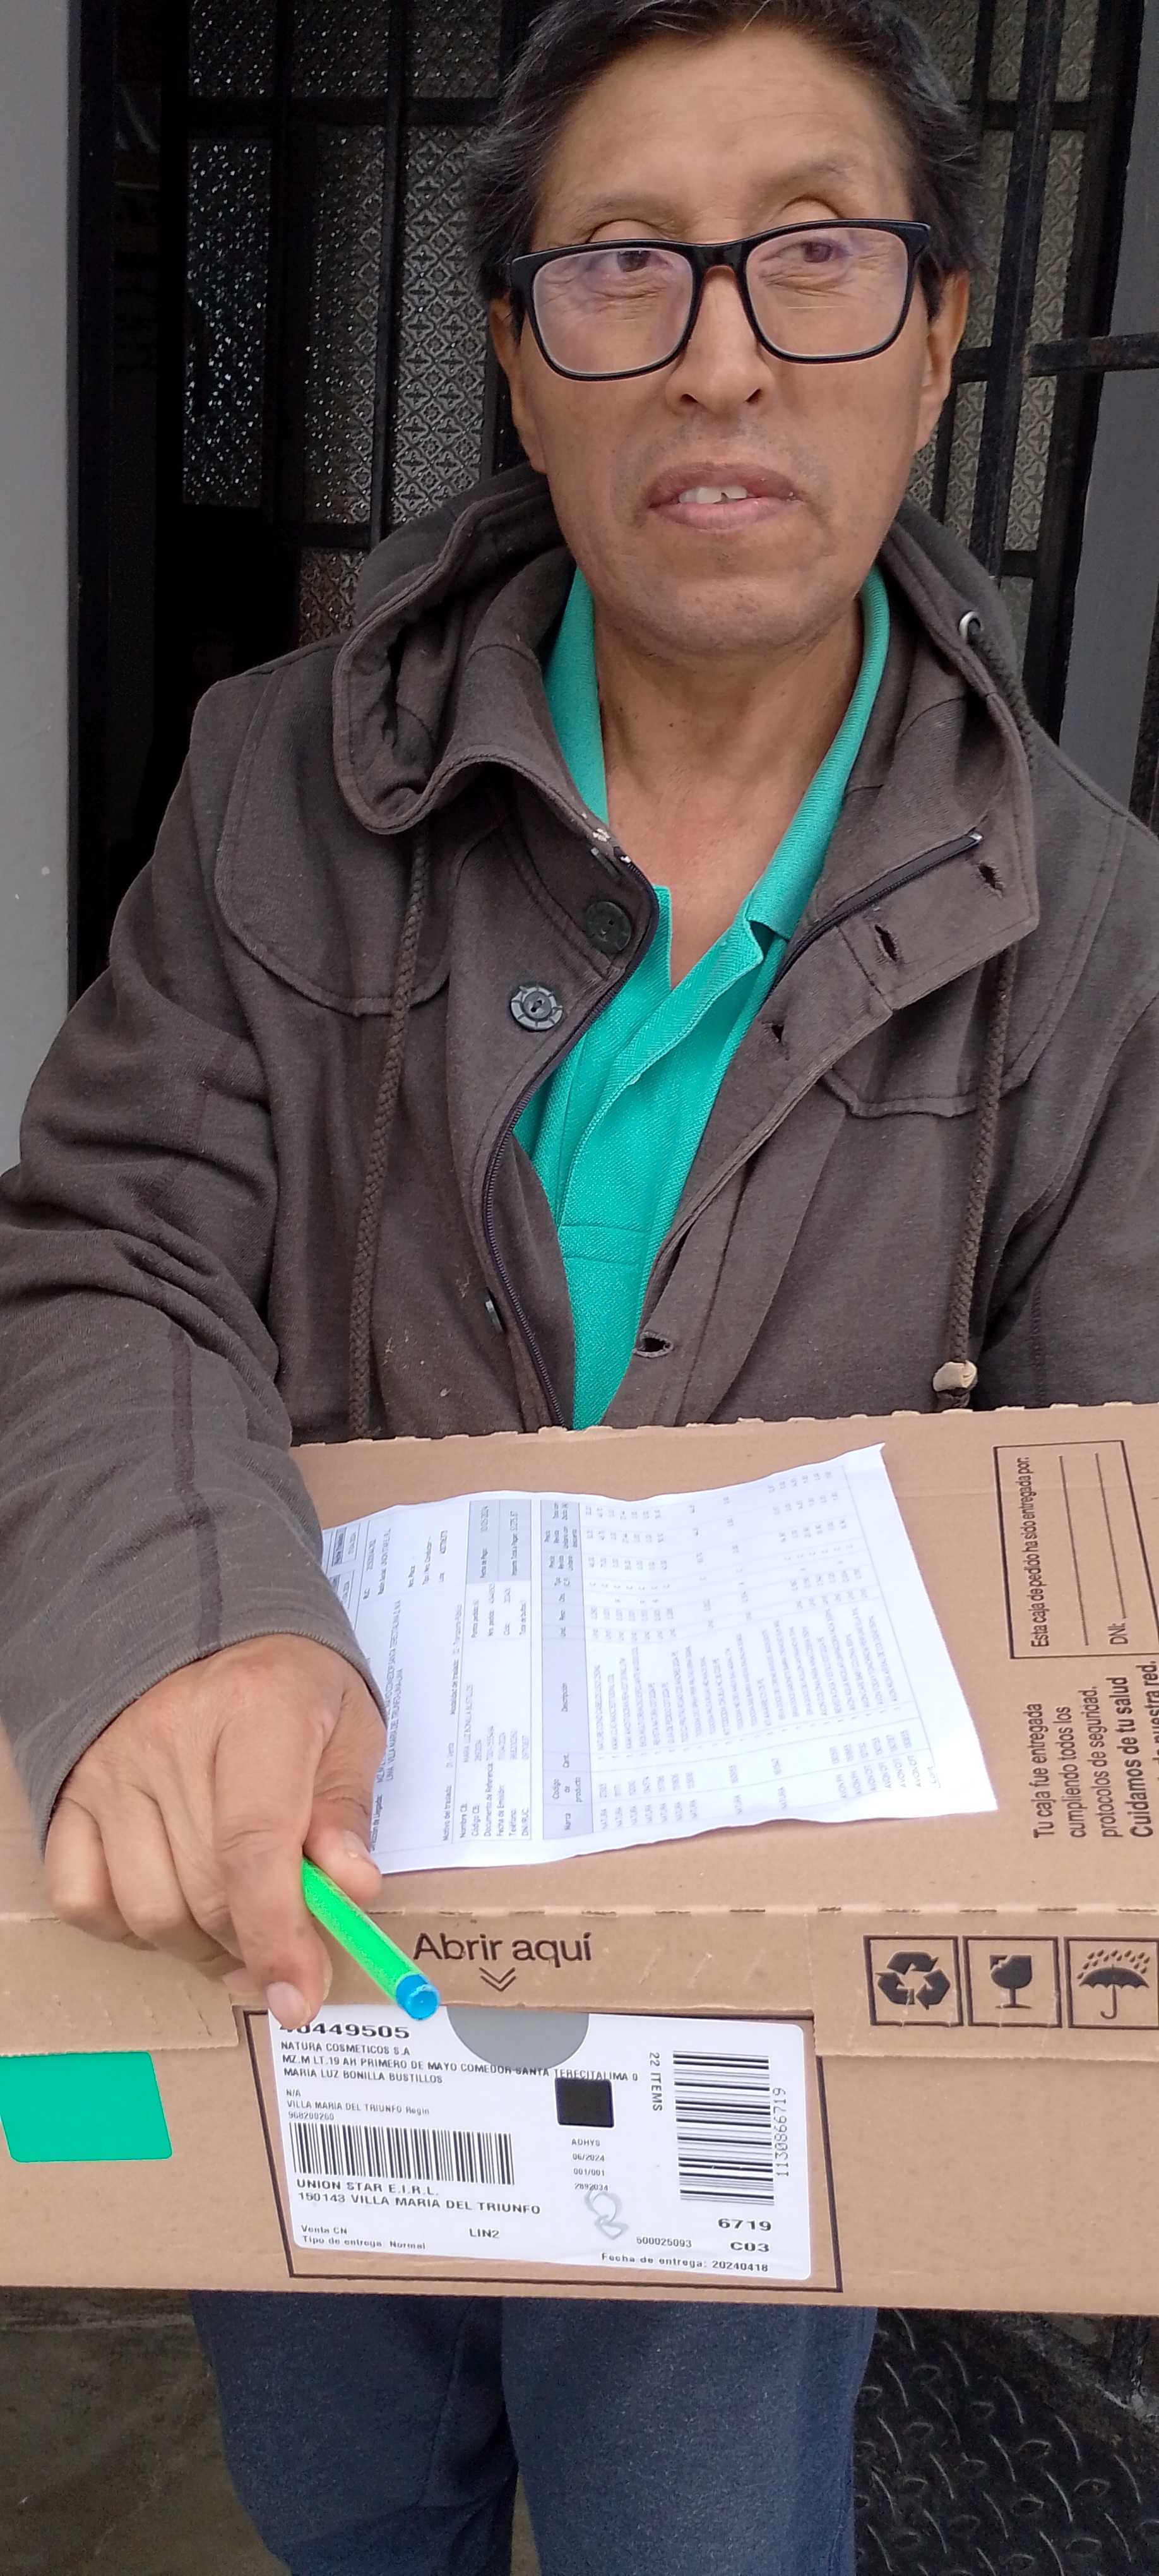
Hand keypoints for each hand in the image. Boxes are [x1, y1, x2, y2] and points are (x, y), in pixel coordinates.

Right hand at [44, 1637, 384, 2026]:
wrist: (204, 1627)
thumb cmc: (288, 1685)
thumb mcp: (348, 1726)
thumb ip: (348, 1809)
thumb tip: (352, 1889)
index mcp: (255, 1711)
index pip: (255, 1849)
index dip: (280, 1935)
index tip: (302, 1992)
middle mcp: (169, 1742)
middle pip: (206, 1893)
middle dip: (257, 1949)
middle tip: (291, 1959)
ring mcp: (111, 1771)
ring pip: (147, 1910)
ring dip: (201, 1949)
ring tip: (242, 1934)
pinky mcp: (72, 1796)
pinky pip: (84, 1898)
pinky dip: (128, 1928)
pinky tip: (174, 1908)